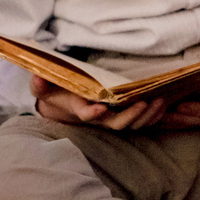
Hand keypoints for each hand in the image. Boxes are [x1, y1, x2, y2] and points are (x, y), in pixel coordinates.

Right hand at [30, 75, 169, 131]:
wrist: (63, 103)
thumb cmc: (56, 92)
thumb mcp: (43, 87)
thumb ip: (39, 83)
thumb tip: (37, 76)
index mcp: (79, 108)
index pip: (86, 114)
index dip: (92, 113)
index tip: (99, 108)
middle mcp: (97, 117)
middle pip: (116, 123)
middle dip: (131, 116)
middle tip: (143, 103)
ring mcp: (111, 118)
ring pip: (131, 124)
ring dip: (146, 116)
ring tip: (159, 101)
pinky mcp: (122, 115)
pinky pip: (140, 121)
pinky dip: (152, 116)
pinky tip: (162, 104)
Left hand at [159, 79, 199, 129]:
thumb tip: (180, 80)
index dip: (198, 110)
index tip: (179, 106)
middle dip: (179, 119)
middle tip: (158, 115)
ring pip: (196, 123)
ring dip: (174, 122)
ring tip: (155, 118)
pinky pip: (194, 120)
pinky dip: (178, 119)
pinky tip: (161, 117)